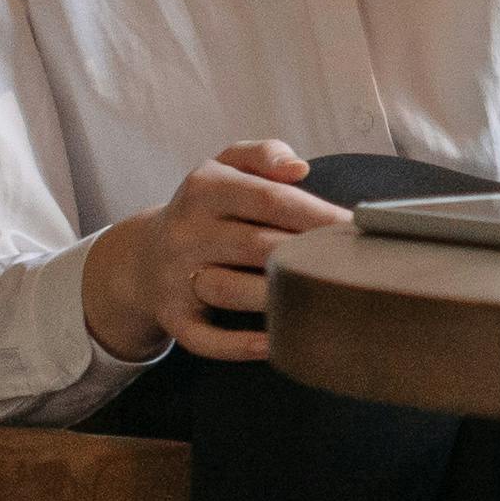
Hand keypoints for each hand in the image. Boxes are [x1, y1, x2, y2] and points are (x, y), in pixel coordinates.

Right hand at [88, 140, 348, 362]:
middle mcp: (187, 232)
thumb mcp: (225, 168)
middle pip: (258, 246)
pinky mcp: (173, 316)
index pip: (271, 199)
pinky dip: (240, 345)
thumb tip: (298, 169)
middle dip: (308, 256)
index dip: (317, 215)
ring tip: (323, 300)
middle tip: (352, 267)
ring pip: (231, 290)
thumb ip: (262, 155)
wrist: (143, 257)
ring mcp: (176, 276)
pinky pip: (205, 338)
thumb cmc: (207, 209)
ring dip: (277, 298)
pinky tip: (278, 342)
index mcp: (205, 189)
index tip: (356, 229)